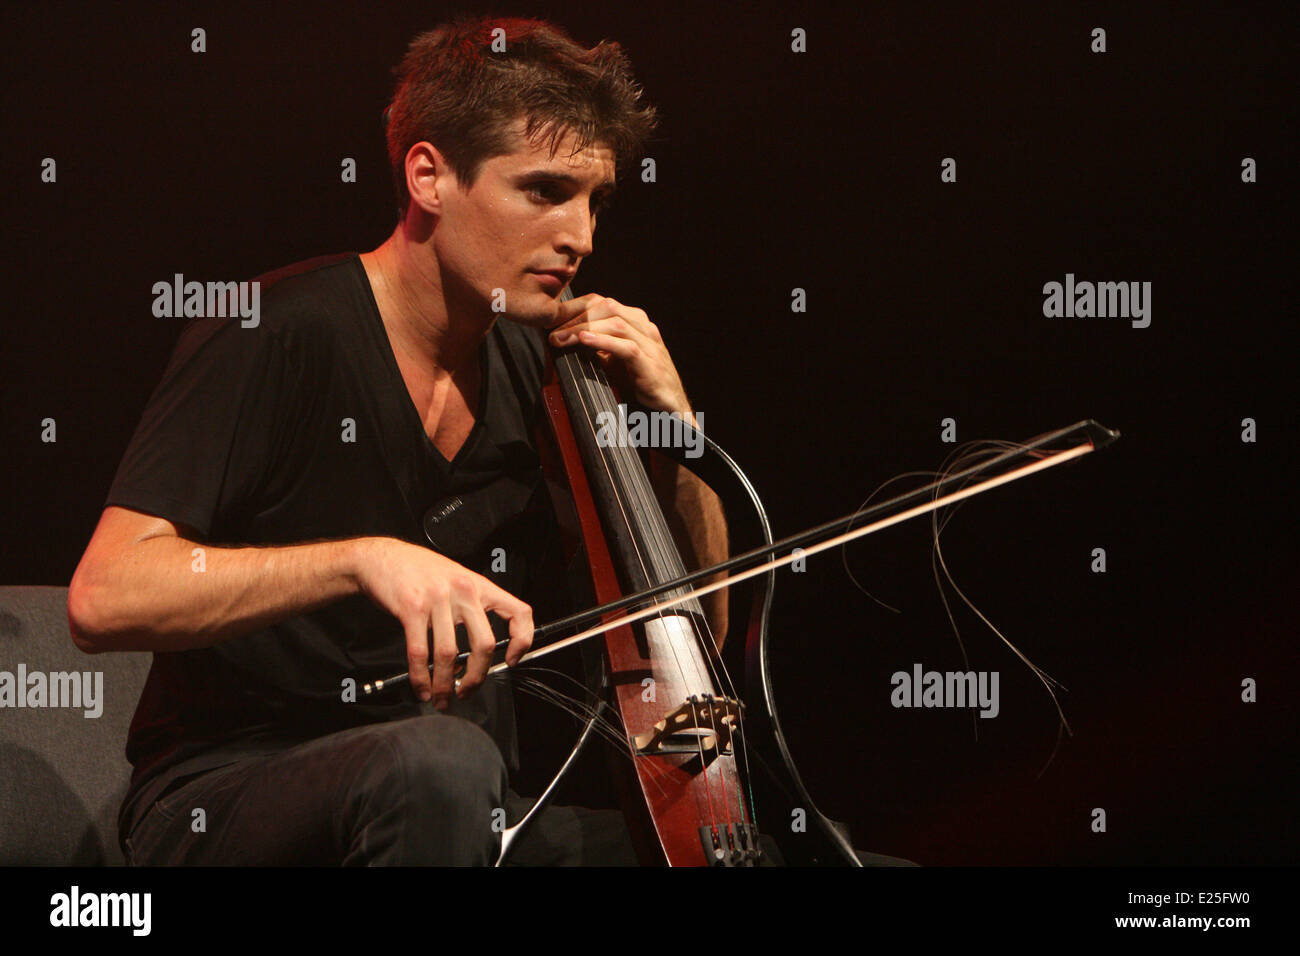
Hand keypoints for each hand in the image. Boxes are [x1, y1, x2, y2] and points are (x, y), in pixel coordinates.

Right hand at [354, 538, 533, 709]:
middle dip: (476, 677)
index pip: (518, 611)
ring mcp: (438, 599)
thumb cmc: (418, 571)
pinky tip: (422, 687)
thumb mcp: (455, 580)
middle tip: (467, 692)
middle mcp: (463, 590)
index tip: (512, 660)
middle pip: (484, 644)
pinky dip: (421, 677)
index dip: (522, 640)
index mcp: (479, 585)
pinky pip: (420, 652)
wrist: (381, 556)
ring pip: (450, 654)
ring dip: (445, 684)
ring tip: (441, 698)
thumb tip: (473, 658)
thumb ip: (469, 610)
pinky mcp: (411, 608)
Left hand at [548, 294, 695, 419]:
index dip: (575, 307)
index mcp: (636, 323)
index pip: (603, 303)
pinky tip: (585, 340)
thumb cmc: (641, 384)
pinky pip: (627, 347)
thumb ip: (597, 348)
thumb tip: (565, 340)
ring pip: (616, 323)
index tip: (552, 319)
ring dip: (583, 328)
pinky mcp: (651, 366)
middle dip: (576, 316)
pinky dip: (604, 341)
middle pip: (608, 307)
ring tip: (561, 337)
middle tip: (552, 329)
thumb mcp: (614, 361)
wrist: (671, 409)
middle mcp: (645, 329)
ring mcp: (651, 346)